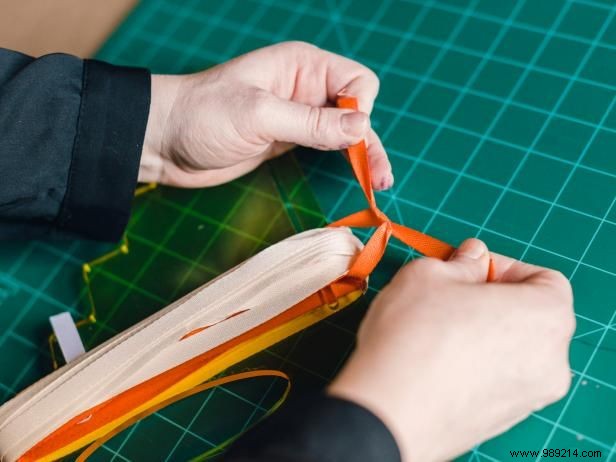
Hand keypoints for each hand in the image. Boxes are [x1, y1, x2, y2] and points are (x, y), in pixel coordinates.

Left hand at [139, 41, 392, 188]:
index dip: (359, 108)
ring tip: (379, 181)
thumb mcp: (259, 115)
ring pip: (344, 131)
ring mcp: (298, 116)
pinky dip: (342, 160)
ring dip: (363, 153)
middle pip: (356, 108)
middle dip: (369, 138)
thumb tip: (363, 127)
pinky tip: (357, 174)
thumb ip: (311, 123)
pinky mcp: (289, 140)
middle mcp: (306, 88)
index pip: (355, 80)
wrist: (164, 142)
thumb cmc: (204, 116)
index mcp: (302, 66)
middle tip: (380, 174)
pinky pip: (326, 147)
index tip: (350, 135)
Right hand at [329, 239, 573, 461]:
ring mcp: (528, 397)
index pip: (545, 280)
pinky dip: (474, 363)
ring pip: (511, 349)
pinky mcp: (501, 420)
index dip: (503, 267)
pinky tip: (434, 359)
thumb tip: (472, 258)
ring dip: (481, 331)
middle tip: (448, 295)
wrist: (390, 411)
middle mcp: (551, 361)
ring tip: (436, 329)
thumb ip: (461, 262)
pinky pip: (496, 378)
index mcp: (547, 317)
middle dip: (491, 299)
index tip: (468, 269)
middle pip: (529, 316)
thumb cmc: (414, 335)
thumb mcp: (430, 274)